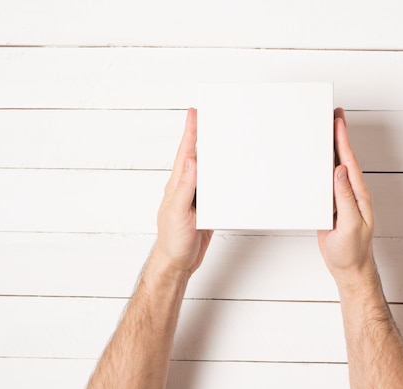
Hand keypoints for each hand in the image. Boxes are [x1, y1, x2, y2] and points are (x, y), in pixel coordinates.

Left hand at [152, 108, 213, 279]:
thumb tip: (191, 161)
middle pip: (197, 156)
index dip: (191, 132)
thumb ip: (184, 187)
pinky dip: (223, 177)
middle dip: (202, 135)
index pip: (186, 153)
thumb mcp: (178, 213)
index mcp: (177, 185)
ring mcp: (196, 198)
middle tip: (209, 115)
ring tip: (224, 137)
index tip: (195, 112)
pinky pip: (216, 188)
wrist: (177, 263)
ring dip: (215, 155)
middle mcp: (186, 187)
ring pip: (208, 171)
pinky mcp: (206, 208)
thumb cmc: (172, 241)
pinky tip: (230, 172)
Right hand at [318, 108, 377, 289]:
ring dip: (330, 148)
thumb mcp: (349, 224)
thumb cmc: (352, 250)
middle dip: (339, 136)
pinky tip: (315, 160)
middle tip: (333, 114)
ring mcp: (341, 198)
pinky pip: (325, 182)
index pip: (349, 161)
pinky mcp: (331, 206)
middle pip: (343, 158)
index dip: (343, 140)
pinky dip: (320, 167)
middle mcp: (351, 192)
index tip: (337, 120)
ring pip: (334, 167)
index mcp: (358, 194)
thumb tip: (340, 171)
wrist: (348, 268)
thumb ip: (345, 198)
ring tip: (324, 130)